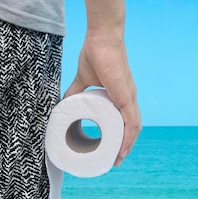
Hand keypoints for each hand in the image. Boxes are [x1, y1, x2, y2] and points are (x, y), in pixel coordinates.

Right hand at [63, 31, 140, 165]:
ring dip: (127, 146)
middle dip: (124, 146)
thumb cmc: (95, 54)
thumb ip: (75, 90)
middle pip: (132, 129)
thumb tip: (64, 102)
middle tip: (114, 160)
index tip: (112, 149)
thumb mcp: (83, 79)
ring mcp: (129, 98)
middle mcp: (129, 99)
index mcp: (121, 96)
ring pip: (133, 129)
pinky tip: (123, 149)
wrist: (101, 38)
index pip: (126, 121)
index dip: (121, 137)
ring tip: (117, 159)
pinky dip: (128, 137)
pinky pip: (131, 122)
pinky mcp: (126, 97)